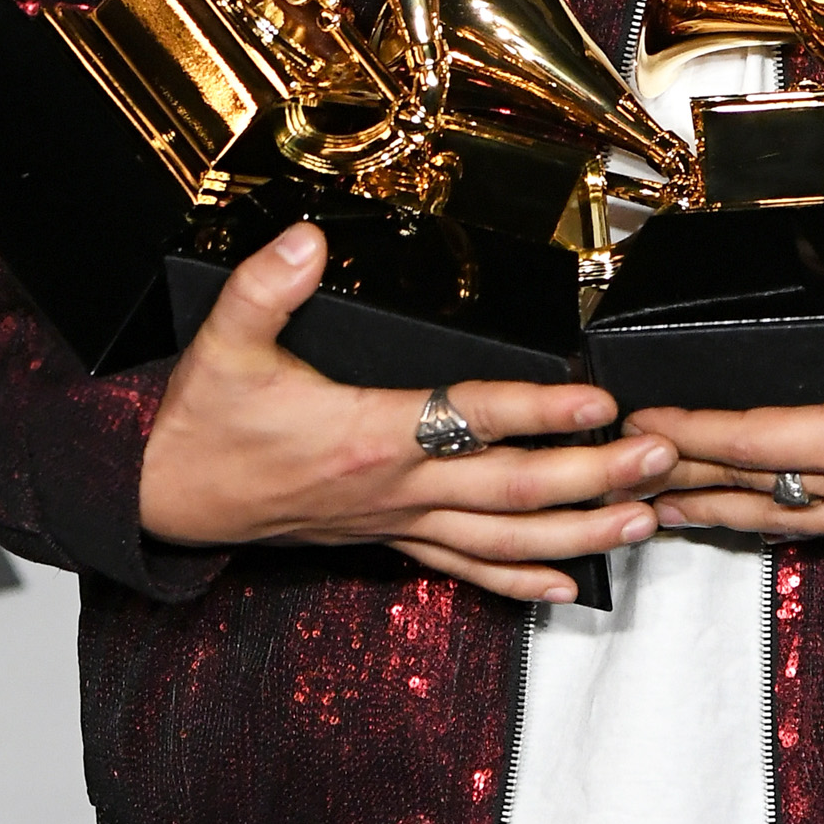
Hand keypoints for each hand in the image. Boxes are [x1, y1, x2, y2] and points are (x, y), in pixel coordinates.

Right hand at [138, 223, 676, 602]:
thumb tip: (306, 239)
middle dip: (593, 475)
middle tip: (659, 459)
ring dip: (579, 531)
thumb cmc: (201, 425)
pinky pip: (465, 568)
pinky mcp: (388, 540)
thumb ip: (265, 286)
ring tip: (644, 519)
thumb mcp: (221, 344)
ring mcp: (396, 522)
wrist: (163, 499)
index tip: (599, 401)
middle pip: (512, 488)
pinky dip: (520, 579)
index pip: (471, 417)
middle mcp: (394, 488)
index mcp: (367, 436)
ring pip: (504, 537)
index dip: (539, 409)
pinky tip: (567, 584)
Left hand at [631, 250, 823, 546]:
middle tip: (617, 476)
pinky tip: (764, 513)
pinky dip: (770, 515)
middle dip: (682, 480)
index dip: (696, 432)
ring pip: (778, 513)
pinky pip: (815, 519)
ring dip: (716, 508)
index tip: (642, 422)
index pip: (763, 442)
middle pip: (753, 487)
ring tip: (662, 507)